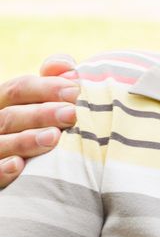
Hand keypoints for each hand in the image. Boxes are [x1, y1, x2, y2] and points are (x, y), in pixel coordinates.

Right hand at [0, 55, 79, 188]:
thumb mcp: (43, 104)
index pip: (17, 90)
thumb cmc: (40, 127)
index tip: (75, 89)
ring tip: (54, 138)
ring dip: (25, 140)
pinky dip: (1, 170)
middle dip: (41, 114)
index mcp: (3, 104)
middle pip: (9, 116)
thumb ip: (53, 83)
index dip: (44, 88)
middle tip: (71, 113)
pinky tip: (18, 166)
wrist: (28, 169)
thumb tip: (69, 66)